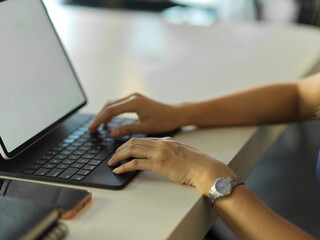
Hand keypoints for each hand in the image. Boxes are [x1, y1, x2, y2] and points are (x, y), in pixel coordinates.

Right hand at [89, 93, 180, 136]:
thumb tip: (111, 133)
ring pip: (113, 104)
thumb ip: (127, 130)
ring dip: (104, 114)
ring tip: (97, 126)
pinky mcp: (136, 99)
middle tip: (92, 129)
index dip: (99, 120)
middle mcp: (132, 97)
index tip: (92, 129)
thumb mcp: (145, 128)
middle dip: (99, 117)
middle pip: (109, 105)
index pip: (110, 111)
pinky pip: (119, 104)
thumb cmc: (164, 121)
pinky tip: (108, 120)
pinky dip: (111, 112)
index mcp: (134, 103)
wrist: (175, 113)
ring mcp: (134, 97)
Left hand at [109, 137, 234, 194]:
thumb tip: (158, 155)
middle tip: (112, 156)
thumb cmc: (196, 163)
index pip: (141, 139)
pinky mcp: (159, 164)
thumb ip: (168, 150)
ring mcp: (159, 153)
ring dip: (118, 156)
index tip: (121, 150)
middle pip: (133, 142)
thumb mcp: (180, 151)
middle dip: (119, 149)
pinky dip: (125, 166)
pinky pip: (136, 163)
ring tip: (111, 163)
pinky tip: (119, 170)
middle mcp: (160, 144)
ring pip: (132, 150)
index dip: (128, 144)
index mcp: (165, 140)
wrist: (205, 168)